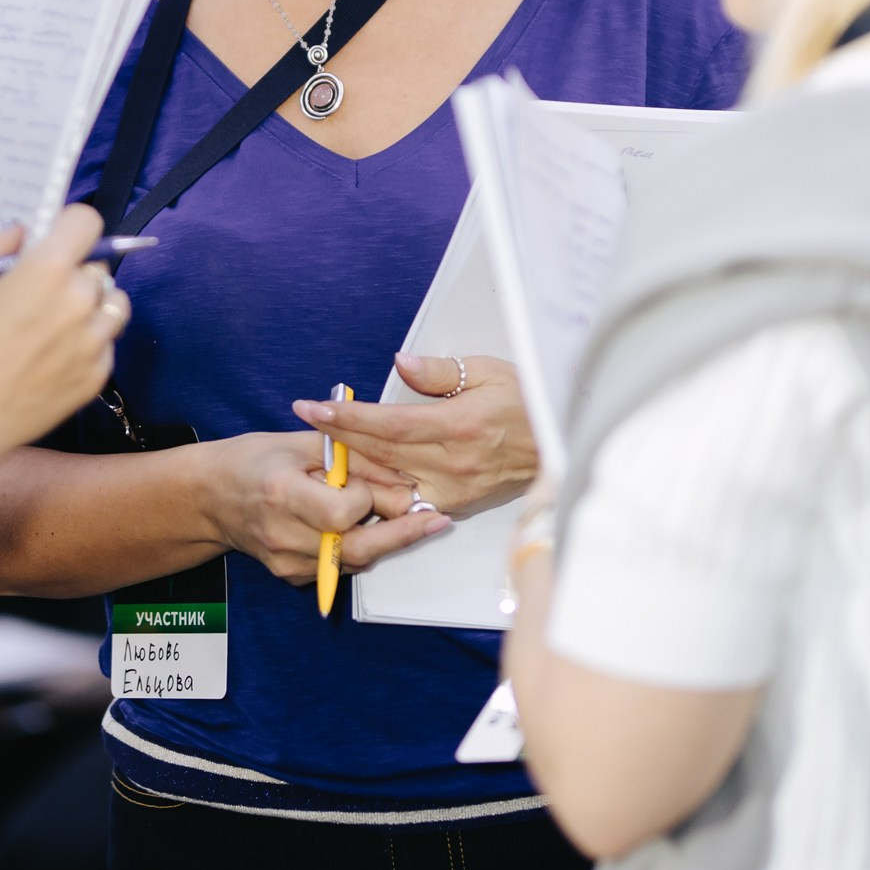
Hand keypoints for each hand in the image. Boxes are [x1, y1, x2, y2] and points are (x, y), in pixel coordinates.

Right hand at [0, 205, 126, 467]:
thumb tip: (21, 232)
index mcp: (47, 270)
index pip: (87, 222)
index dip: (70, 227)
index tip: (57, 239)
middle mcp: (80, 300)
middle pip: (97, 267)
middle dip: (74, 272)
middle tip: (44, 292)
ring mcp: (94, 341)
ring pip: (113, 304)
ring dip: (92, 305)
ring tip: (59, 322)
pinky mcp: (98, 374)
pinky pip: (106, 344)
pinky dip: (89, 343)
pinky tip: (55, 356)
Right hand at [197, 431, 449, 587]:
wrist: (211, 498)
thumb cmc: (255, 461)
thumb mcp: (301, 444)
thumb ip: (351, 459)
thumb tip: (401, 477)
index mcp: (281, 494)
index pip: (341, 511)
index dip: (366, 496)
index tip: (372, 481)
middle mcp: (283, 536)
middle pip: (356, 547)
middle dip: (402, 533)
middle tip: (437, 520)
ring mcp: (286, 563)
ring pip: (354, 560)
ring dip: (383, 540)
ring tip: (408, 520)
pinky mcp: (292, 577)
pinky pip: (340, 567)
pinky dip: (358, 548)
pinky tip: (364, 528)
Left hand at [292, 353, 535, 516]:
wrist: (560, 444)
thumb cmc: (528, 402)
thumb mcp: (489, 371)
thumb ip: (441, 371)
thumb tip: (403, 365)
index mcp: (459, 426)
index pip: (388, 424)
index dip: (348, 417)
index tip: (316, 408)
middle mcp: (452, 463)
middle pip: (381, 454)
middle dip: (340, 438)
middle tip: (309, 423)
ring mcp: (453, 490)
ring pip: (388, 483)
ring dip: (354, 469)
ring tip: (324, 450)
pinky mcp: (457, 505)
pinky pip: (409, 501)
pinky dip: (381, 491)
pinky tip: (359, 479)